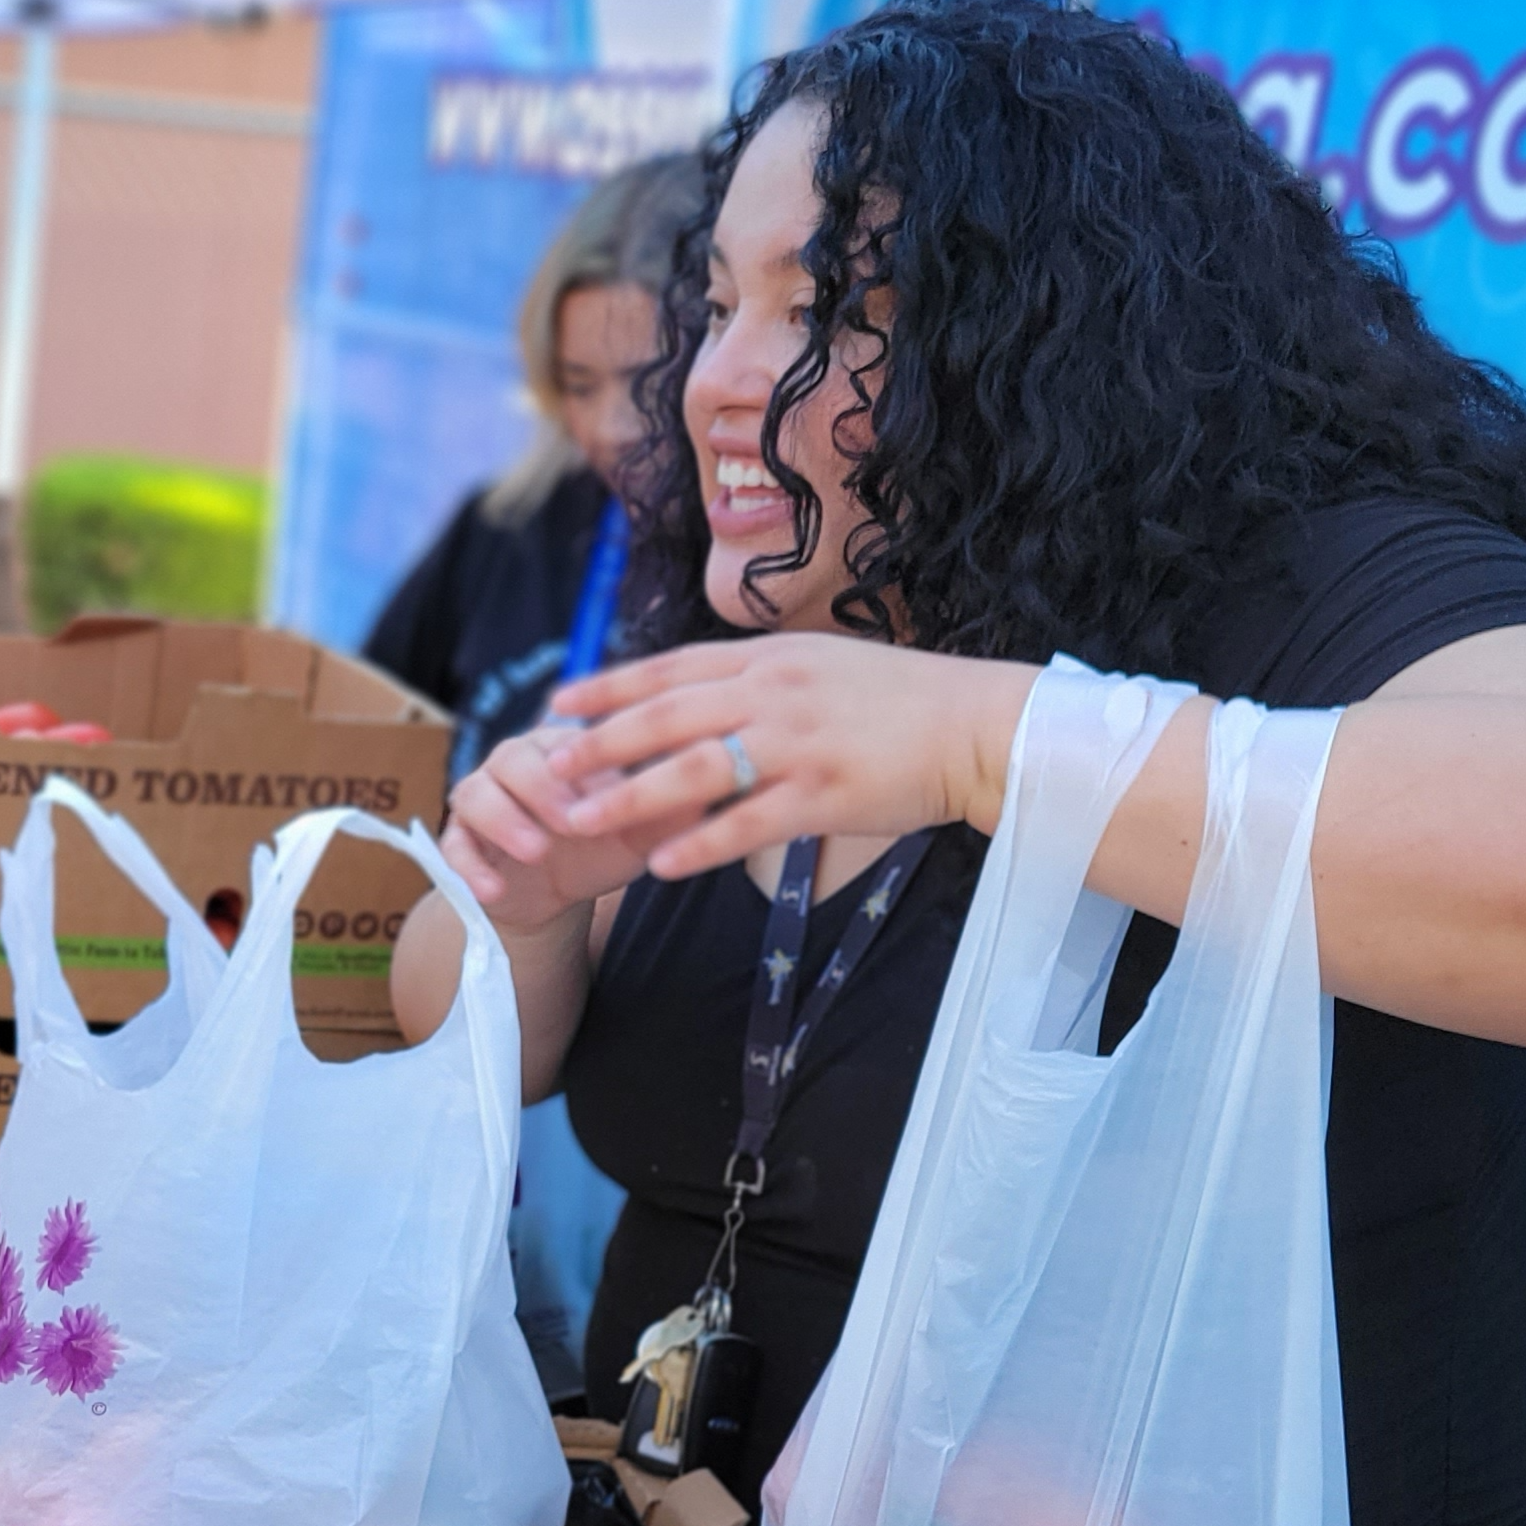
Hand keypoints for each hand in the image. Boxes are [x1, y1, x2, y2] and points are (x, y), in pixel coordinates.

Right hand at [439, 723, 653, 931]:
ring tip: (535, 851)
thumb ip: (667, 812)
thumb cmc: (602, 846)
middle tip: (571, 822)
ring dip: (503, 820)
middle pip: (514, 757)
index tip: (611, 793)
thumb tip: (711, 788)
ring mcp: (481, 798)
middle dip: (542, 789)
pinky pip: (453, 847)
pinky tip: (493, 890)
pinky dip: (469, 868)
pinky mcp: (460, 840)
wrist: (554, 894)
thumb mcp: (639, 834)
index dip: (585, 763)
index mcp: (560, 747)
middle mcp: (514, 763)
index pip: (567, 742)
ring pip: (475, 793)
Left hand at [539, 635, 1038, 878]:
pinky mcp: (823, 795)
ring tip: (579, 823)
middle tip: (548, 767)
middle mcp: (773, 694)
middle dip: (599, 744)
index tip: (558, 703)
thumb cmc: (898, 700)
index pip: (670, 668)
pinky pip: (746, 824)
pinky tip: (658, 867)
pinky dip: (698, 846)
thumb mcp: (819, 666)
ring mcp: (796, 744)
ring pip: (693, 770)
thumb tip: (701, 689)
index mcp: (768, 659)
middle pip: (666, 716)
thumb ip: (759, 677)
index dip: (609, 687)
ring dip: (629, 798)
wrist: (977, 725)